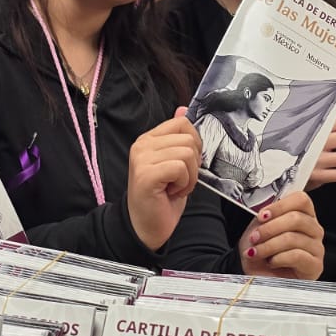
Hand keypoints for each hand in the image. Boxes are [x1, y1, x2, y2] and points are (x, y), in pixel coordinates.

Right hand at [127, 107, 199, 250]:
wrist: (146, 227)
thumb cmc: (162, 197)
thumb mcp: (174, 163)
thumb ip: (177, 137)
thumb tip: (183, 108)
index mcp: (148, 139)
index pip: (182, 123)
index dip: (194, 144)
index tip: (185, 165)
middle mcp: (142, 145)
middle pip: (188, 139)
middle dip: (193, 164)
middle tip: (179, 181)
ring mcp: (142, 159)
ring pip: (187, 154)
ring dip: (189, 176)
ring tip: (175, 187)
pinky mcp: (146, 174)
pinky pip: (180, 168)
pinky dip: (184, 183)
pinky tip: (172, 192)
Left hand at [239, 192, 323, 279]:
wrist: (257, 277)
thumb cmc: (260, 252)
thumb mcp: (259, 229)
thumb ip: (266, 215)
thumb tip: (267, 208)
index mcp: (303, 215)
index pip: (301, 199)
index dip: (279, 206)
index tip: (262, 216)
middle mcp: (314, 230)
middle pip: (296, 218)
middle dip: (270, 228)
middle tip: (254, 237)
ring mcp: (317, 248)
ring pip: (293, 238)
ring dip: (269, 245)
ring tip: (256, 252)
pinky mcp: (315, 266)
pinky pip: (297, 255)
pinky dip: (278, 258)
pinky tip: (271, 262)